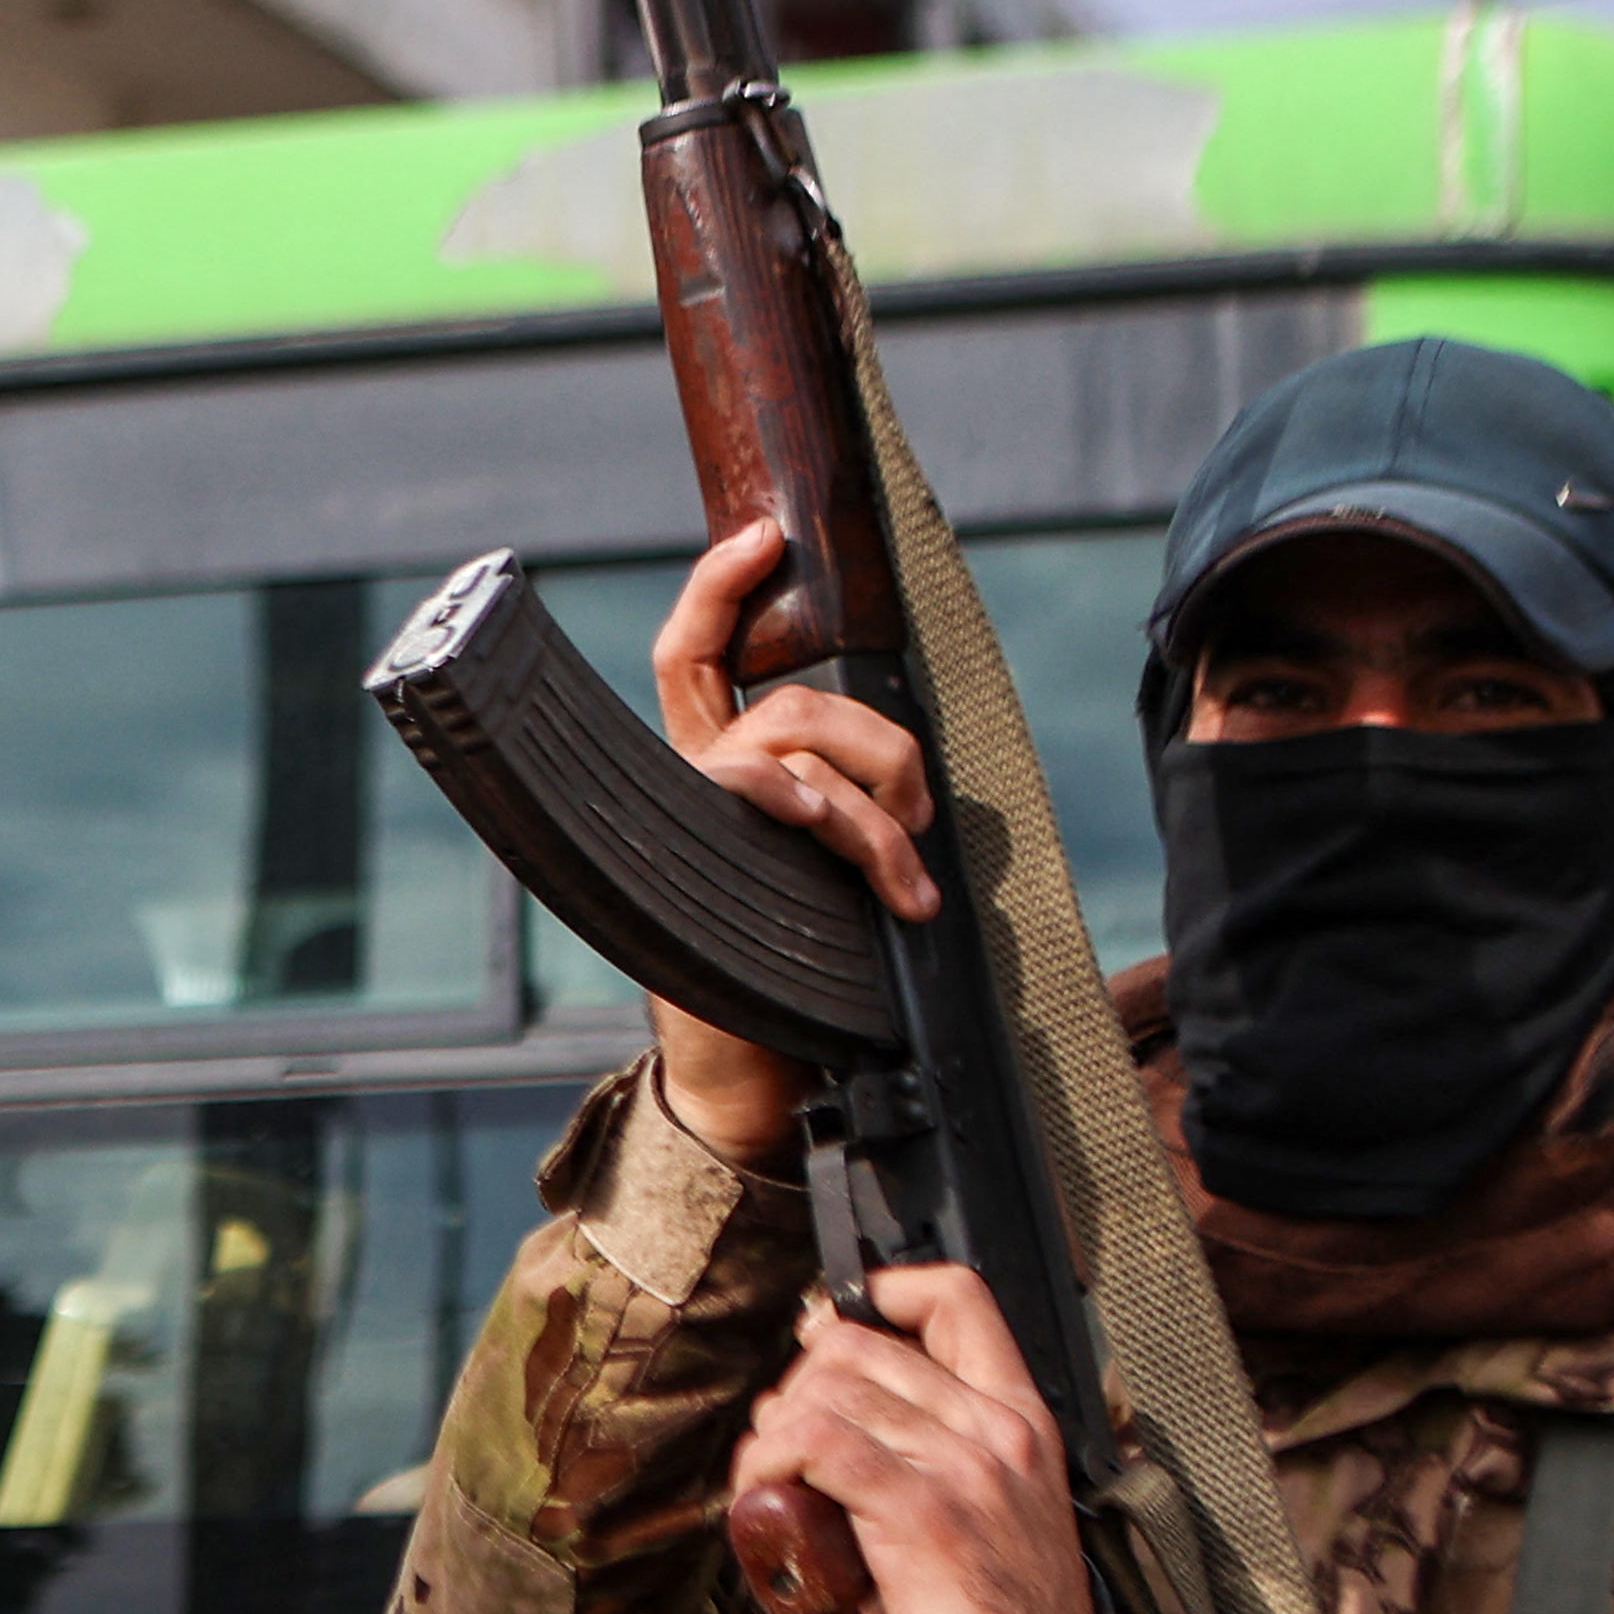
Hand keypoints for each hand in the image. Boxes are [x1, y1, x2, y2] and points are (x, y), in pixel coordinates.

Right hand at [642, 518, 938, 1167]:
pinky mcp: (696, 861)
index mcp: (715, 779)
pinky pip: (765, 791)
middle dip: (874, 742)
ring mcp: (692, 824)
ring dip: (873, 807)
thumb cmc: (791, 979)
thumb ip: (837, 809)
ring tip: (906, 883)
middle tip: (921, 815)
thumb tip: (908, 781)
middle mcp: (692, 788)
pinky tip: (848, 853)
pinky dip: (822, 810)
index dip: (719, 589)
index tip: (763, 535)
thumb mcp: (823, 875)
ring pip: (789, 745)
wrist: (746, 1078)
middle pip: (776, 700)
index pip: (696, 659)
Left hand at [728, 1262, 1101, 1613]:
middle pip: (860, 1346)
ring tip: (763, 1485)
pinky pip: (817, 1446)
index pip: (961, 1298)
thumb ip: (920, 1466)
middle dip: (794, 1387)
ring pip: (828, 1393)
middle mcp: (998, 1430)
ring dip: (771, 1433)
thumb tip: (822, 1441)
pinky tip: (761, 1498)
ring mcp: (965, 1467)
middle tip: (776, 1449)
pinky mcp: (923, 1514)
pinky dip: (770, 1462)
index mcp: (1021, 1422)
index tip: (827, 1332)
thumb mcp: (976, 1523)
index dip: (883, 1292)